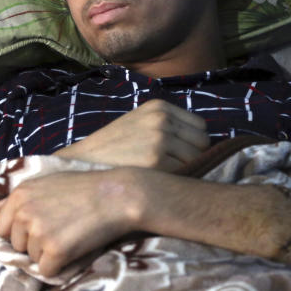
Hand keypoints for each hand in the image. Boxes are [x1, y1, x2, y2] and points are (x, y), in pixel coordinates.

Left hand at [0, 169, 140, 275]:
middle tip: (62, 228)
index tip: (42, 225)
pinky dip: (61, 265)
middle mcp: (23, 212)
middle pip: (16, 245)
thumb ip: (19, 197)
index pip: (1, 227)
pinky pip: (47, 271)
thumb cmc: (86, 187)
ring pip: (33, 258)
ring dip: (50, 253)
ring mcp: (38, 232)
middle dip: (35, 243)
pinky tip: (76, 246)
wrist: (118, 195)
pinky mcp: (54, 250)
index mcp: (19, 194)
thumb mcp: (47, 182)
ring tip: (72, 234)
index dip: (21, 231)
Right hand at [54, 99, 209, 170]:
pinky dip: (177, 181)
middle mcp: (161, 120)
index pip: (200, 127)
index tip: (178, 156)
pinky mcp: (156, 162)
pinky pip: (185, 173)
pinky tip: (160, 183)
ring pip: (197, 159)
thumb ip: (168, 126)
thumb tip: (206, 143)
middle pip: (202, 143)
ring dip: (186, 170)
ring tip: (165, 176)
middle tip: (173, 169)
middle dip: (192, 157)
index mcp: (159, 107)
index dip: (192, 144)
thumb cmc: (114, 148)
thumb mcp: (139, 123)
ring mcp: (160, 139)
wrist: (84, 162)